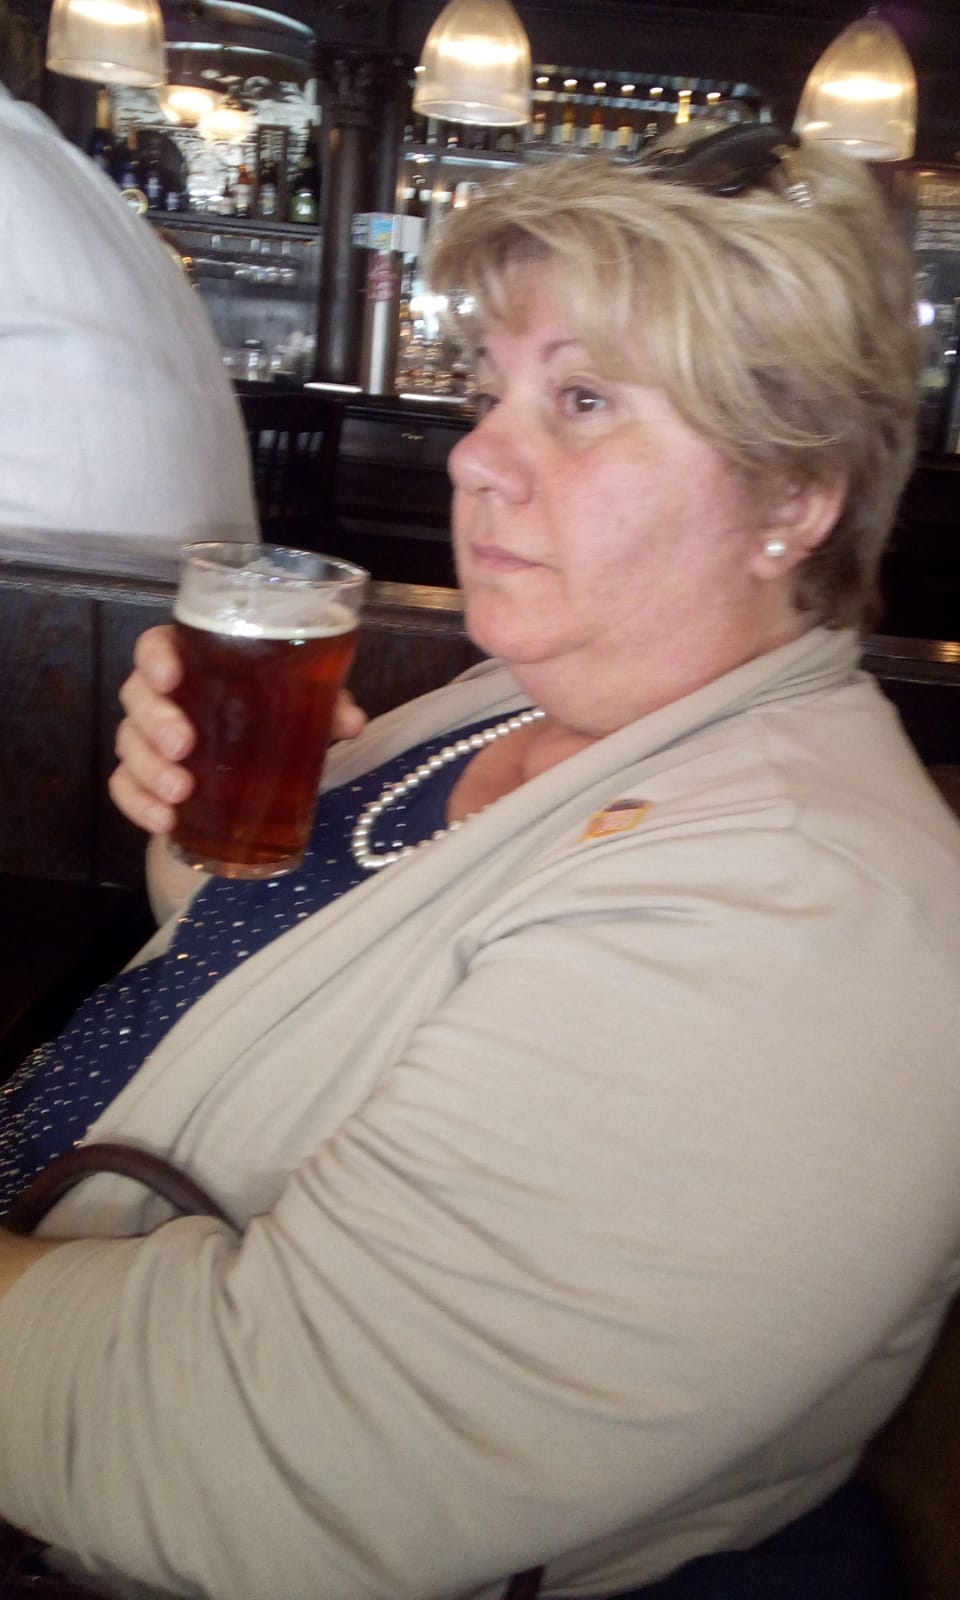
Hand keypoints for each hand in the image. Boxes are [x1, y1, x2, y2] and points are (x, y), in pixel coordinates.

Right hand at [109, 624, 367, 835]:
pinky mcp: (144, 780)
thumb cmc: (272, 718)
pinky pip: (125, 788)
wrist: (258, 768)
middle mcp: (162, 696)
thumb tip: (351, 721)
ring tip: (180, 792)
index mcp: (194, 662)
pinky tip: (164, 820)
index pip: (157, 646)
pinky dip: (139, 805)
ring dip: (149, 769)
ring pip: (128, 744)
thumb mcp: (303, 707)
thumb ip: (326, 705)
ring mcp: (147, 739)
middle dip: (155, 721)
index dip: (155, 657)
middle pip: (137, 697)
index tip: (170, 676)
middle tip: (182, 746)